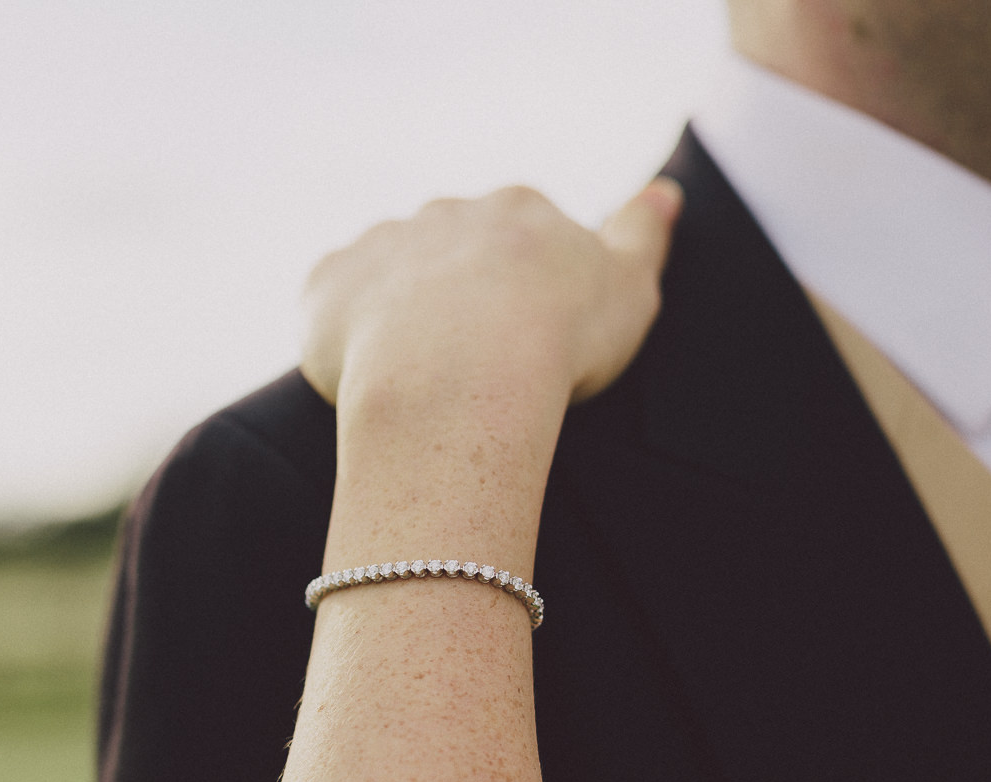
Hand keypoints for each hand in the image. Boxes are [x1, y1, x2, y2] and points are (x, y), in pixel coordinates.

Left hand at [300, 178, 681, 412]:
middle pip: (451, 249)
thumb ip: (641, 235)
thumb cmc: (557, 339)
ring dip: (399, 313)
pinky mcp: (328, 286)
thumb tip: (663, 192)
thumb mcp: (629, 288)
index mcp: (516, 210)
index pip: (522, 237)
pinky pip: (330, 303)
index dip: (525, 292)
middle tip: (474, 367)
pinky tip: (367, 378)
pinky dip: (343, 334)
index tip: (529, 341)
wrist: (459, 375)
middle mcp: (444, 213)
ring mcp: (381, 244)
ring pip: (388, 272)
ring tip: (420, 380)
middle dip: (459, 297)